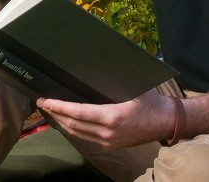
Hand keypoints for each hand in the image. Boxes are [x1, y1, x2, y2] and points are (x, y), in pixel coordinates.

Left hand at [37, 89, 177, 149]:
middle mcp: (107, 133)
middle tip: (42, 103)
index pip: (77, 112)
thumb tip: (94, 64)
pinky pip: (86, 137)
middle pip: (73, 124)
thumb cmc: (151, 101)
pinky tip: (67, 121)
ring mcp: (109, 141)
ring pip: (77, 133)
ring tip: (50, 111)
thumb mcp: (133, 86)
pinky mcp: (111, 144)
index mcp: (111, 117)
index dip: (58, 107)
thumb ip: (113, 80)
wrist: (166, 121)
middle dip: (55, 114)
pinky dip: (73, 128)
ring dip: (62, 122)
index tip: (45, 100)